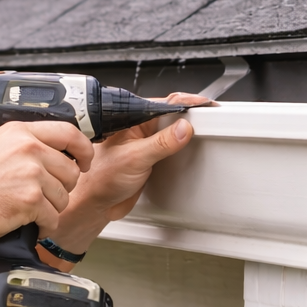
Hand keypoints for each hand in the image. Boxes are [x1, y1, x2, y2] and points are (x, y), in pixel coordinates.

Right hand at [0, 120, 95, 243]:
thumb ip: (19, 143)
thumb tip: (43, 148)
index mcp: (20, 133)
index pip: (69, 133)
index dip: (84, 149)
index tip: (85, 160)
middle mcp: (28, 149)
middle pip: (71, 171)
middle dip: (62, 188)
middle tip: (43, 197)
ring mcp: (31, 174)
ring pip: (64, 197)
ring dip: (50, 209)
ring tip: (29, 211)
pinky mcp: (30, 200)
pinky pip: (53, 217)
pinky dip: (44, 226)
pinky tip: (29, 224)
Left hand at [47, 92, 207, 253]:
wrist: (96, 203)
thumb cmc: (101, 178)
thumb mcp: (136, 159)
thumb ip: (161, 143)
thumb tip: (183, 128)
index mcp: (131, 119)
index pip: (164, 104)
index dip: (186, 102)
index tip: (204, 105)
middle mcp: (139, 128)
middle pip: (172, 114)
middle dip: (190, 114)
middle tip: (210, 115)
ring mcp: (146, 142)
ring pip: (173, 130)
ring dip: (188, 131)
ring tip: (205, 128)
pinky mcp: (152, 156)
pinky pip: (171, 146)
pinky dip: (183, 146)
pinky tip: (191, 146)